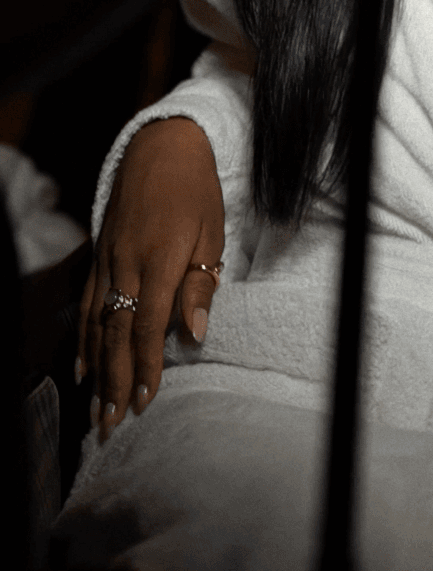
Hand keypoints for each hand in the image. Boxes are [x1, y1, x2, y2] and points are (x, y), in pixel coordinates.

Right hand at [77, 117, 224, 440]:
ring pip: (95, 323)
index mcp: (159, 259)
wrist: (162, 144)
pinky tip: (81, 365)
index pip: (148, 325)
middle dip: (114, 382)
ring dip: (95, 369)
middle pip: (115, 333)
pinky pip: (86, 303)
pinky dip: (81, 337)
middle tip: (111, 425)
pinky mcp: (99, 253)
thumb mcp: (213, 232)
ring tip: (96, 408)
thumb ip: (201, 284)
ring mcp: (107, 258)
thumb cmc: (196, 189)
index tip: (146, 403)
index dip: (146, 367)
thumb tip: (195, 333)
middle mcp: (125, 262)